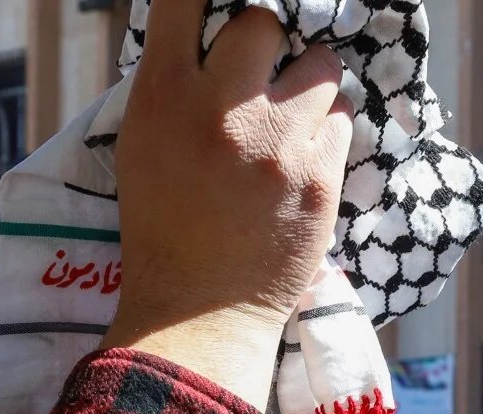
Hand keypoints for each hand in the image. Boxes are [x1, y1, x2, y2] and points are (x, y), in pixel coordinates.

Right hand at [102, 2, 353, 408]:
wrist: (200, 313)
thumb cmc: (164, 228)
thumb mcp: (142, 146)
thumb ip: (172, 86)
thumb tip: (210, 38)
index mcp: (164, 96)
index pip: (186, 1)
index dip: (206, 0)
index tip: (220, 13)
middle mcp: (221, 109)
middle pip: (263, 21)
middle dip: (266, 44)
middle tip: (262, 76)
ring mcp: (276, 143)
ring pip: (319, 66)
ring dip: (308, 84)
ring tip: (292, 119)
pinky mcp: (320, 176)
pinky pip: (340, 118)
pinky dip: (326, 131)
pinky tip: (305, 158)